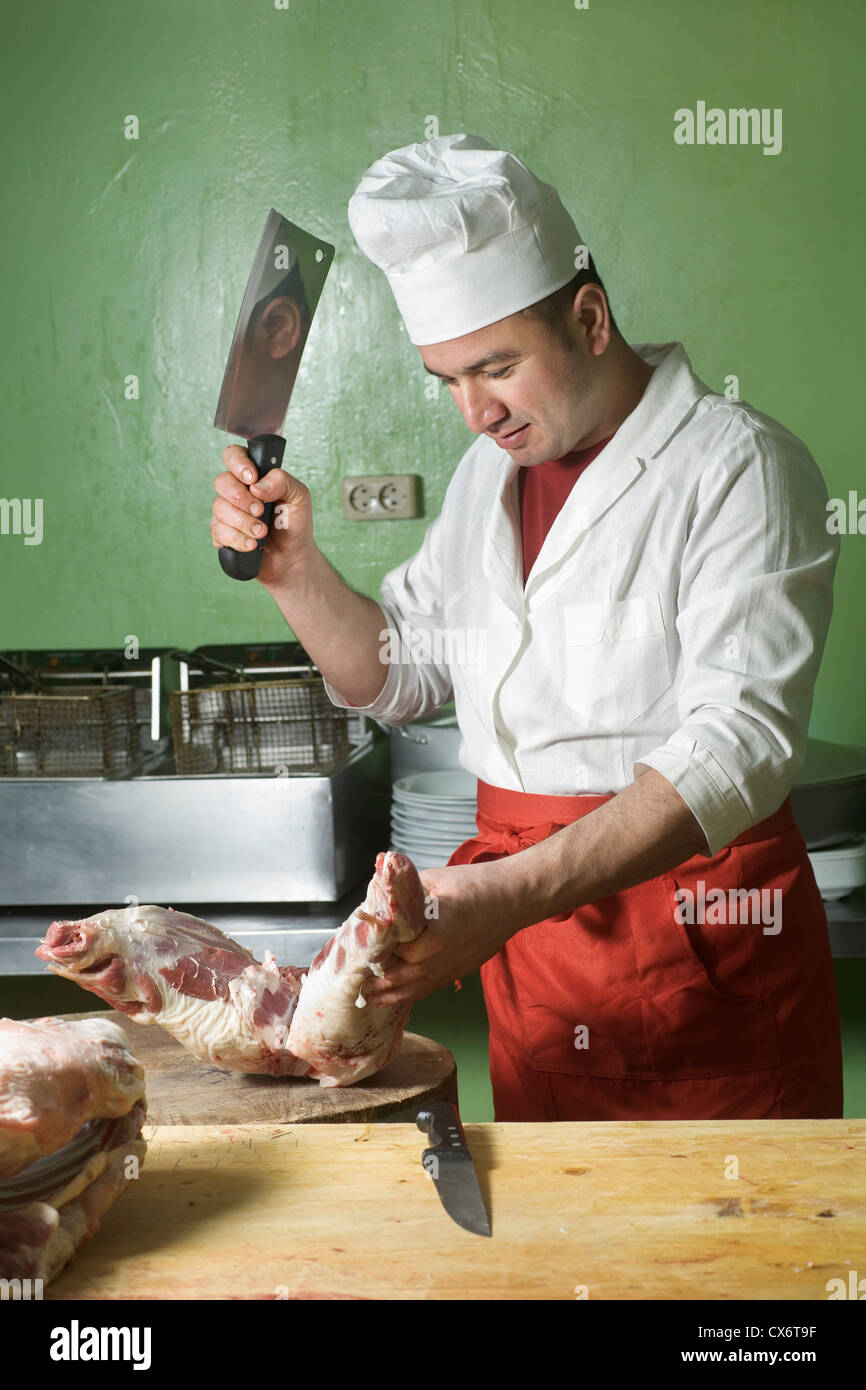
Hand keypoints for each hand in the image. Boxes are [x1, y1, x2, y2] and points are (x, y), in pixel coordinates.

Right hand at [211, 444, 313, 587]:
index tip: (252, 478)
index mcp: (254, 477)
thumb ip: (283, 481)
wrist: (292, 558)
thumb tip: (258, 485)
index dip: (238, 463)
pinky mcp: (222, 534)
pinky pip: (219, 531)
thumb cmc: (294, 524)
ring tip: (261, 532)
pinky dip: (238, 539)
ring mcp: (227, 513)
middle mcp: (237, 492)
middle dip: (242, 498)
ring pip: (219, 508)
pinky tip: (253, 545)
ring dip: (243, 522)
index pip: (234, 456)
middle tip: (261, 511)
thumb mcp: (299, 497)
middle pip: (222, 481)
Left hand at [361, 859, 527, 1008]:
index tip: (362, 951)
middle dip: (380, 978)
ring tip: (367, 997)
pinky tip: (392, 997)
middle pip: (407, 974)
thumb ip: (407, 891)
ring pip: (417, 987)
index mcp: (443, 927)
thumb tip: (378, 898)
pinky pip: (430, 988)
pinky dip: (409, 994)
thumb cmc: (477, 884)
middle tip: (356, 978)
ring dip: (391, 993)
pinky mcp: (459, 971)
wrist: (513, 898)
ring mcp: (455, 965)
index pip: (405, 948)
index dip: (382, 951)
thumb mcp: (437, 878)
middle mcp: (449, 953)